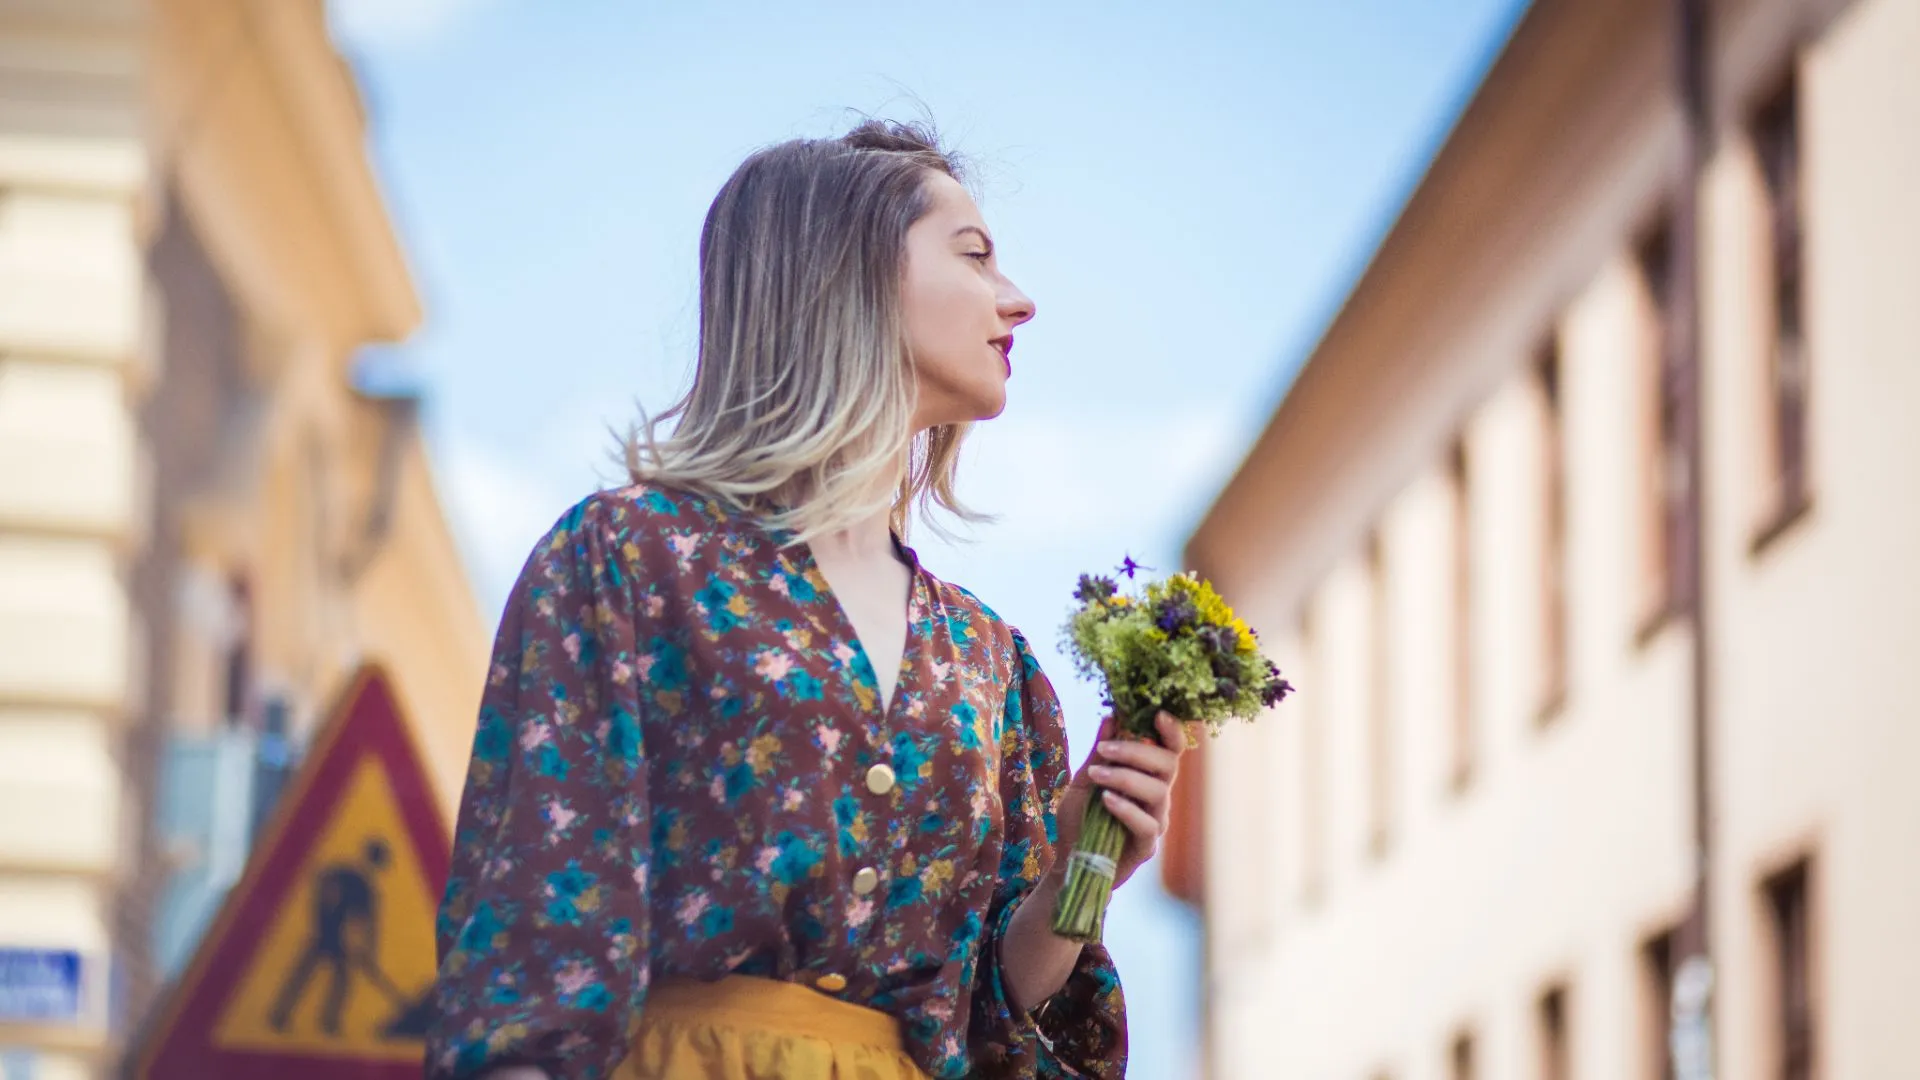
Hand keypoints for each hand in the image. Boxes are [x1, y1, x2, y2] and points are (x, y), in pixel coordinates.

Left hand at [1053, 710, 1187, 890]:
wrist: (1067, 861)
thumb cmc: (1079, 820)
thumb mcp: (1082, 781)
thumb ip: (1097, 753)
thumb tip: (1111, 717)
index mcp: (1147, 777)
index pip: (1170, 751)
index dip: (1172, 731)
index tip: (1157, 714)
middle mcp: (1157, 797)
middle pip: (1169, 765)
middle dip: (1138, 751)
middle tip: (1107, 748)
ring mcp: (1155, 822)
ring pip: (1159, 792)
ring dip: (1127, 777)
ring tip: (1097, 774)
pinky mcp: (1146, 847)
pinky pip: (1147, 825)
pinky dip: (1127, 809)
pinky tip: (1106, 800)